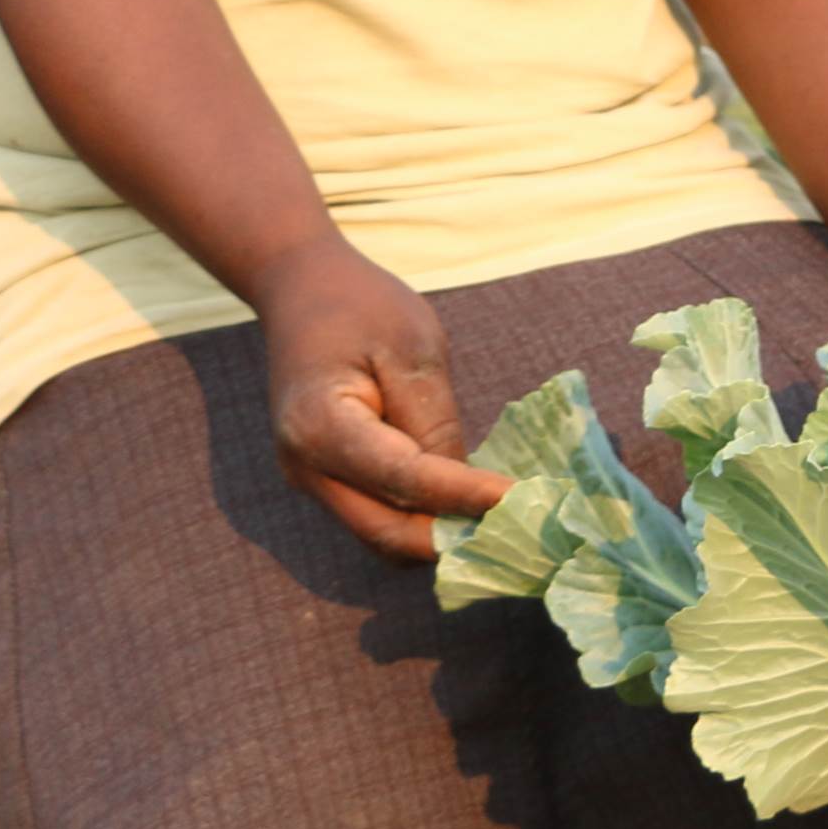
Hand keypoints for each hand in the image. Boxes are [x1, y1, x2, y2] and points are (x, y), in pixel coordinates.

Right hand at [254, 238, 508, 559]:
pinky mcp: (326, 481)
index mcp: (320, 427)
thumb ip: (436, 422)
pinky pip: (377, 517)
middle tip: (521, 526)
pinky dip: (421, 519)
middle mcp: (306, 469)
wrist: (303, 290)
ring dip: (439, 536)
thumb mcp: (413, 348)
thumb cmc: (362, 307)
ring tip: (502, 518)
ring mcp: (311, 480)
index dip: (466, 498)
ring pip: (382, 537)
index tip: (523, 502)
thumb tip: (468, 492)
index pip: (404, 480)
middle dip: (454, 538)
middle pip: (388, 534)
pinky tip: (467, 503)